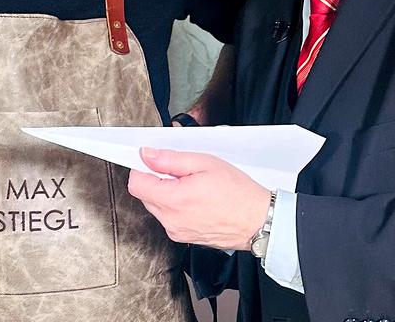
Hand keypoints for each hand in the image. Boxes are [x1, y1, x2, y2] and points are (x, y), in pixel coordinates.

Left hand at [126, 148, 268, 249]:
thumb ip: (171, 159)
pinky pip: (169, 218)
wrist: (258, 221)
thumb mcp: (205, 163)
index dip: (142, 168)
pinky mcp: (184, 238)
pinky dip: (176, 207)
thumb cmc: (238, 192)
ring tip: (192, 186)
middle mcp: (171, 220)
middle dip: (156, 180)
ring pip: (157, 207)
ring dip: (166, 194)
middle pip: (145, 196)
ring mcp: (177, 232)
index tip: (152, 161)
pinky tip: (196, 200)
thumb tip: (147, 155)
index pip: (136, 184)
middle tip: (180, 171)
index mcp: (174, 200)